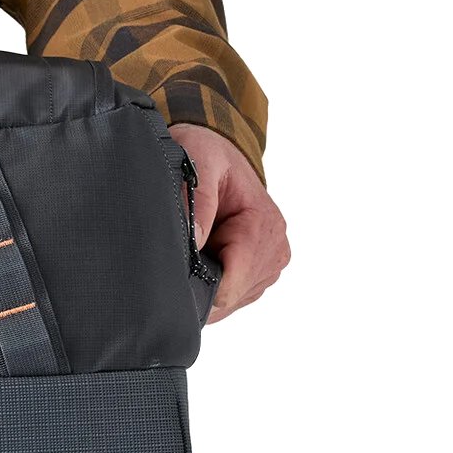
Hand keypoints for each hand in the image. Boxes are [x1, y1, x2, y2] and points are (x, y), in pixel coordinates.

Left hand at [169, 125, 289, 322]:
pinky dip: (210, 284)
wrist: (217, 151)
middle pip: (230, 295)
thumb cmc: (207, 154)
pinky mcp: (259, 271)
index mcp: (263, 224)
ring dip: (204, 282)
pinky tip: (200, 259)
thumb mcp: (198, 162)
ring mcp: (268, 262)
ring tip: (194, 248)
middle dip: (200, 280)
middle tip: (182, 249)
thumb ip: (198, 200)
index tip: (178, 264)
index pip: (234, 280)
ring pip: (229, 301)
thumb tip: (196, 240)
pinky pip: (231, 296)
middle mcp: (274, 247)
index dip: (200, 280)